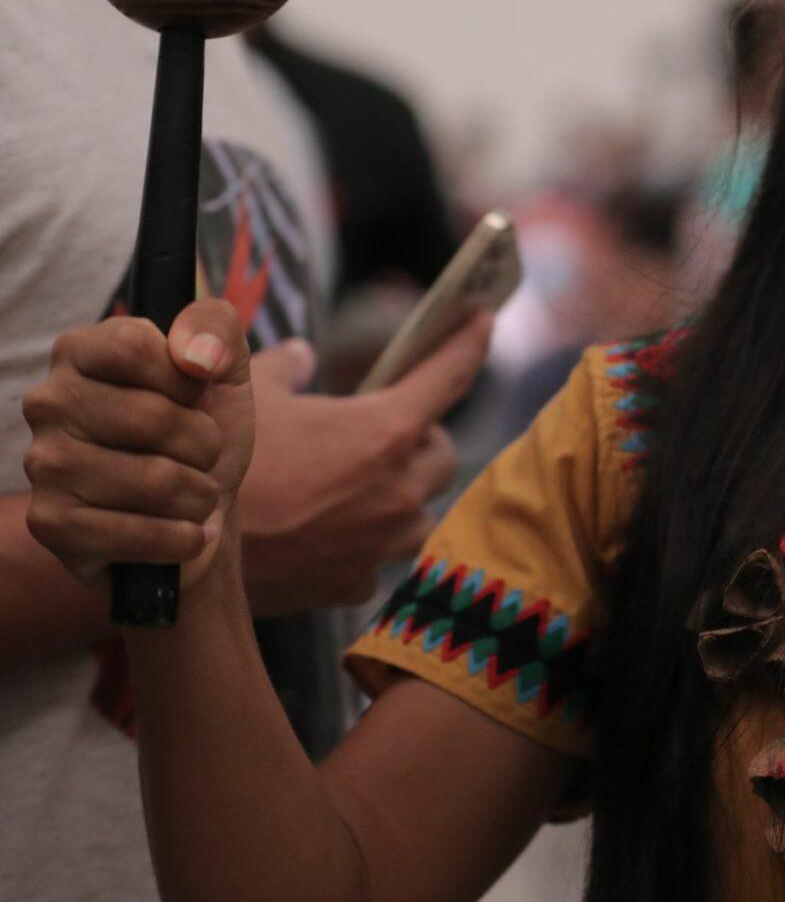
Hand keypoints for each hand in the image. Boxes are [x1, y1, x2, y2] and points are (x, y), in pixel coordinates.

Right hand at [22, 302, 255, 599]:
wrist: (201, 510)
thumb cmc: (204, 429)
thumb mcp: (226, 367)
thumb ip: (217, 326)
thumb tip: (195, 356)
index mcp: (80, 352)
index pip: (134, 345)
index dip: (187, 378)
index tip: (194, 395)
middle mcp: (47, 403)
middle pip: (154, 417)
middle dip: (204, 444)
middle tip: (199, 454)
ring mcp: (43, 465)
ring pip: (155, 479)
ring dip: (198, 495)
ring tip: (190, 494)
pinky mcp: (51, 524)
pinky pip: (139, 534)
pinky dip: (182, 538)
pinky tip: (182, 533)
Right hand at [239, 314, 490, 615]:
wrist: (182, 550)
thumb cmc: (219, 459)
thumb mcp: (247, 390)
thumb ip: (285, 366)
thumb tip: (301, 358)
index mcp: (387, 430)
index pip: (449, 375)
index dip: (469, 342)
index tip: (484, 319)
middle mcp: (399, 488)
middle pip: (441, 455)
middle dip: (421, 439)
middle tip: (387, 430)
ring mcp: (382, 541)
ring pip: (418, 512)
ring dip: (399, 495)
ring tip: (360, 484)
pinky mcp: (354, 582)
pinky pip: (378, 557)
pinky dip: (363, 543)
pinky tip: (329, 532)